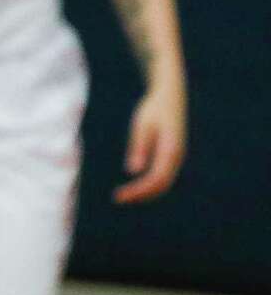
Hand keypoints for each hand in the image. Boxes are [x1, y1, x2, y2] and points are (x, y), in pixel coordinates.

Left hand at [113, 86, 185, 203]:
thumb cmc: (154, 108)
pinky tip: (134, 186)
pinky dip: (148, 185)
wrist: (171, 97)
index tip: (120, 195)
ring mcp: (176, 158)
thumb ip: (139, 146)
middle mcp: (177, 157)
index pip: (156, 179)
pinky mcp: (171, 157)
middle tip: (118, 198)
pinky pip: (162, 176)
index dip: (139, 190)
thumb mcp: (142, 124)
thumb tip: (133, 170)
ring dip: (145, 192)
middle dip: (141, 195)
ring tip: (124, 195)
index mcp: (171, 150)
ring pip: (163, 184)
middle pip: (161, 186)